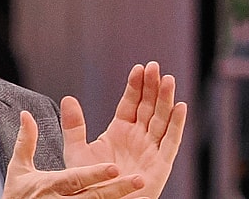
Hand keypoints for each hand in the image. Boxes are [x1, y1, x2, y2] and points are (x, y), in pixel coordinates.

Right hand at [3, 110, 146, 197]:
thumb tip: (27, 115)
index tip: (113, 167)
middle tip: (138, 180)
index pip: (75, 179)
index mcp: (50, 186)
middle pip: (94, 196)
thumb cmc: (19, 196)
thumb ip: (26, 141)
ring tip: (143, 195)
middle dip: (117, 189)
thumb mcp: (19, 168)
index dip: (94, 174)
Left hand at [62, 61, 187, 198]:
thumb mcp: (76, 150)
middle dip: (152, 87)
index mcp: (119, 131)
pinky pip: (170, 142)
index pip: (130, 103)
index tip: (139, 68)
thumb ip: (74, 125)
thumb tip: (68, 98)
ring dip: (166, 100)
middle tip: (155, 66)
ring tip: (168, 79)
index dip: (135, 86)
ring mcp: (150, 150)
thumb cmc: (88, 181)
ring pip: (161, 120)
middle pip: (148, 107)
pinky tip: (180, 107)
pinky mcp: (160, 165)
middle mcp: (137, 138)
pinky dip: (176, 124)